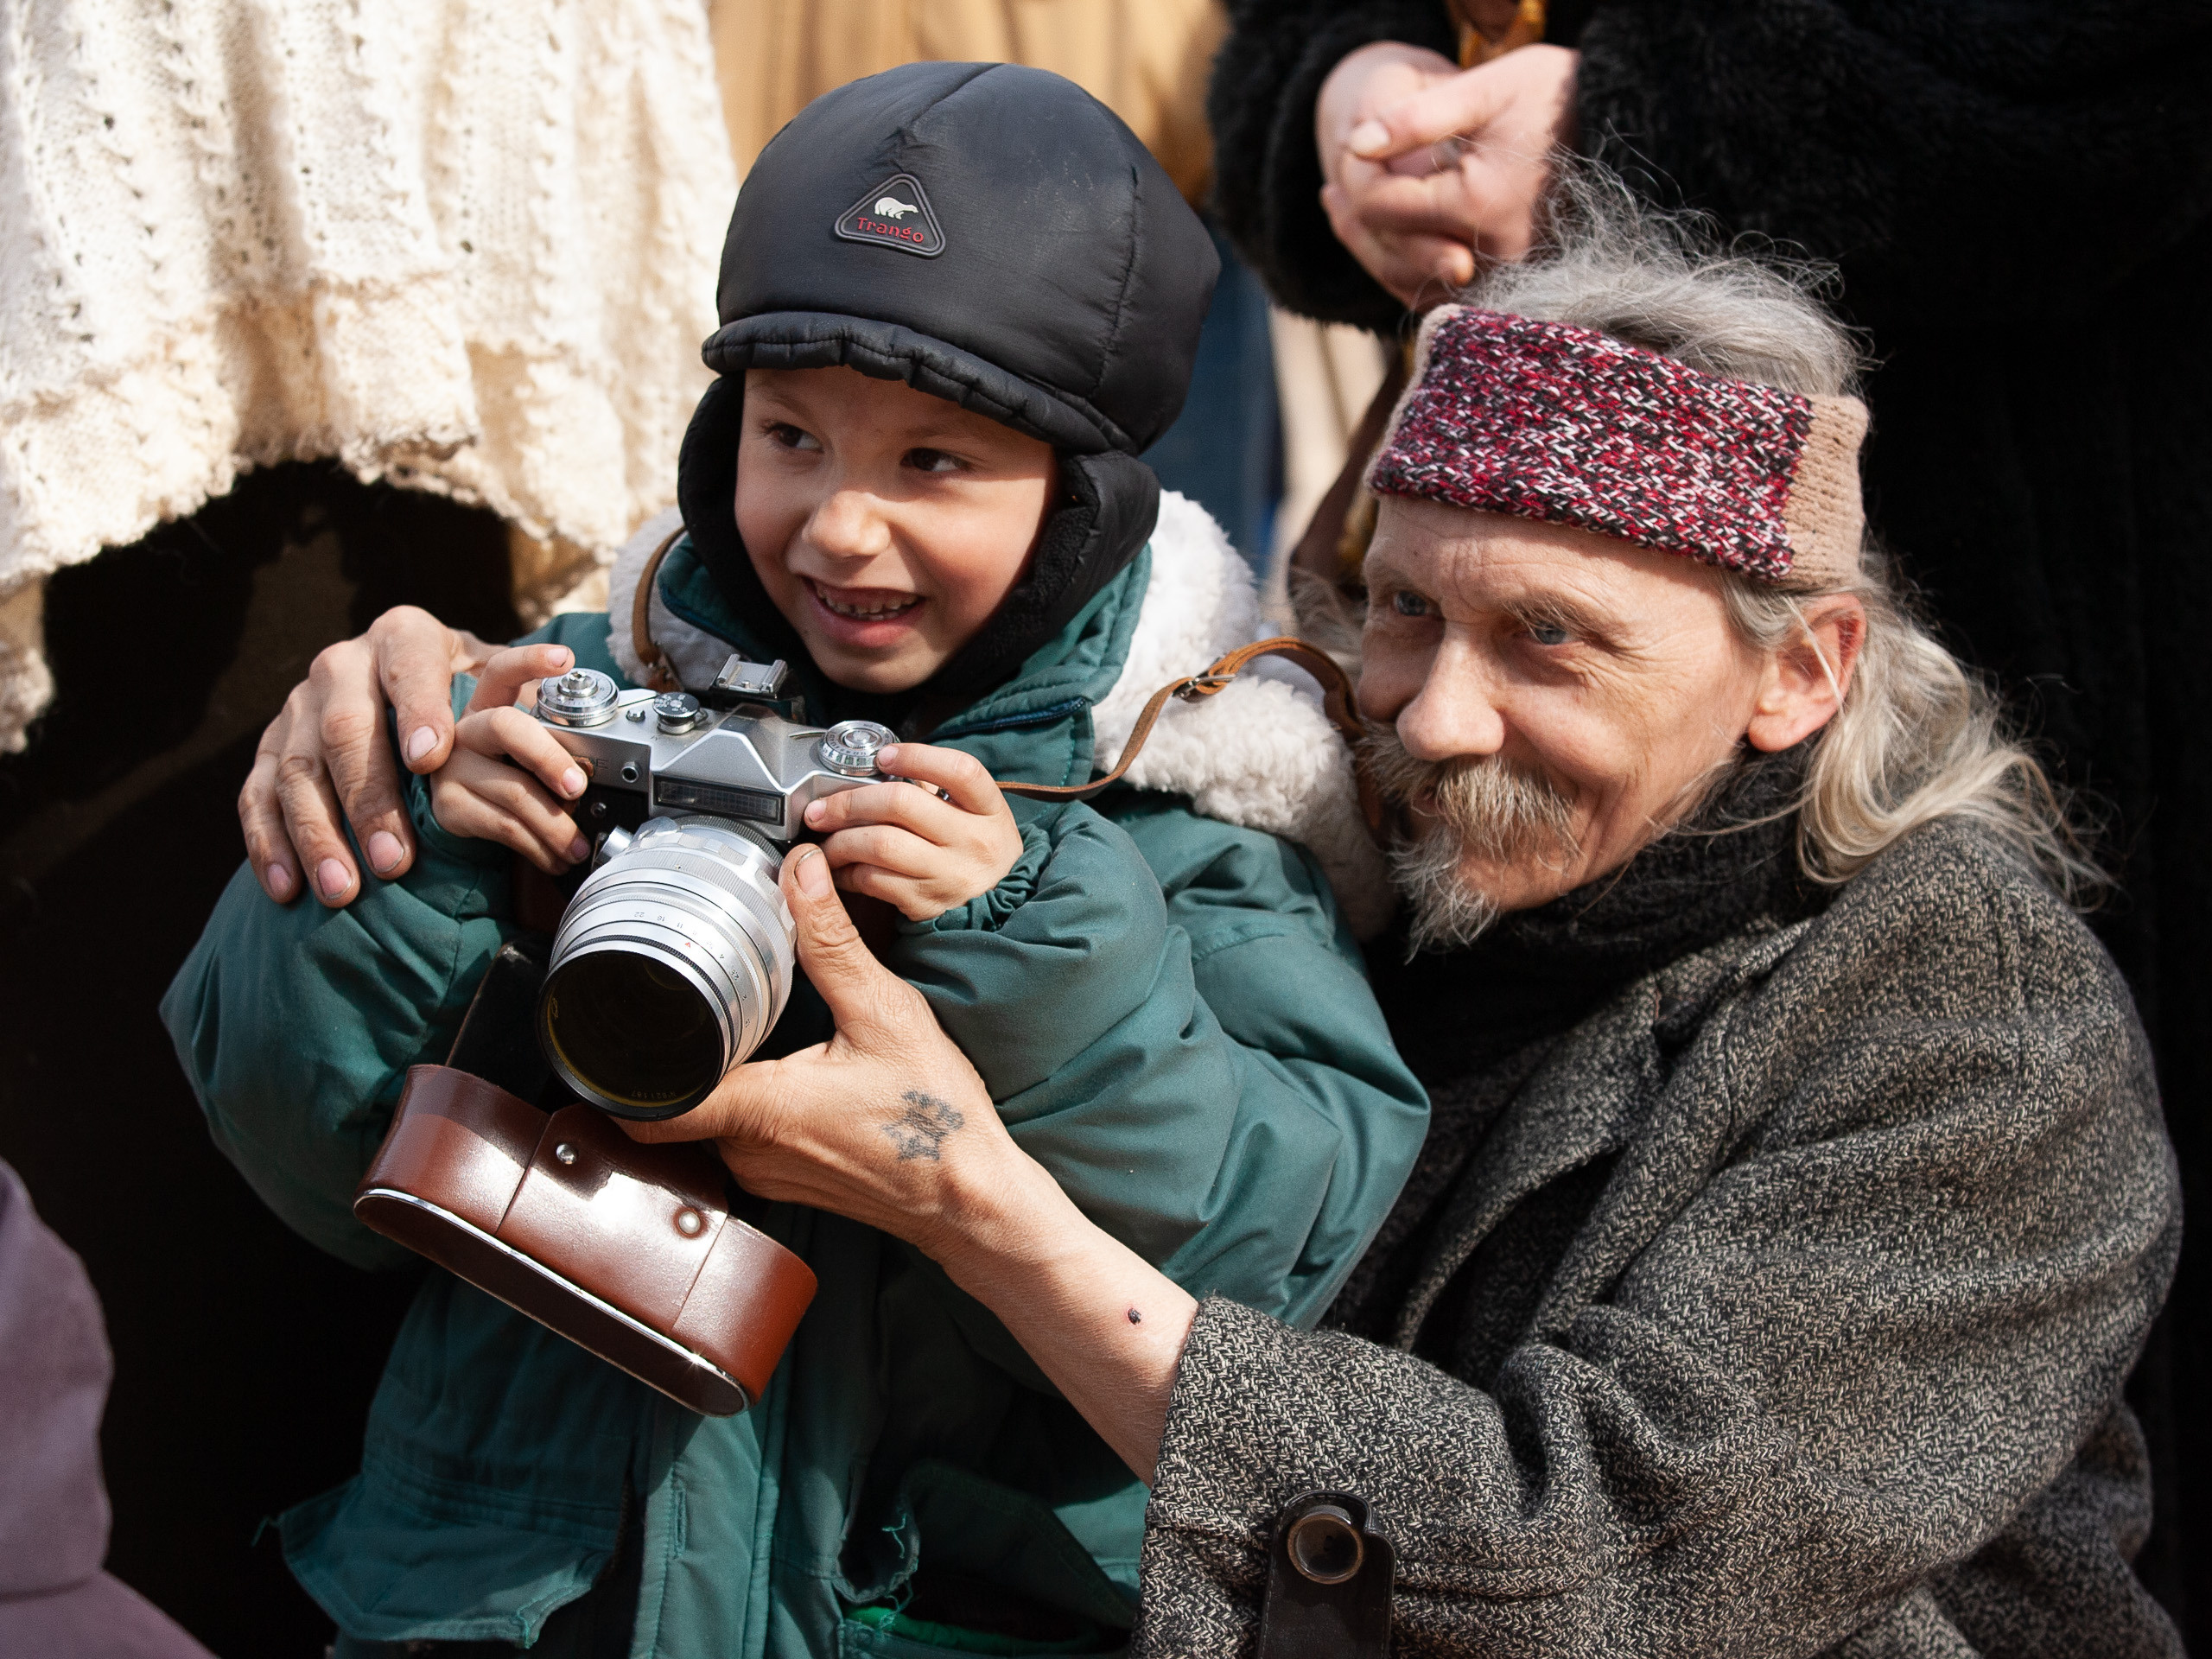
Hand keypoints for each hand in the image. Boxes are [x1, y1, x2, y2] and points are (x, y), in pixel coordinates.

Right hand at [239, 606, 512, 904]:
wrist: (394, 676)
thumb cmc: (457, 687)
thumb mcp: (491, 673)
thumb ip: (520, 682)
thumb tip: (563, 670)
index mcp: (401, 638)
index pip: (409, 666)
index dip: (419, 709)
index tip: (432, 758)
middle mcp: (342, 665)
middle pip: (345, 730)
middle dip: (369, 799)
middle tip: (395, 859)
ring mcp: (297, 707)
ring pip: (297, 770)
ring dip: (318, 835)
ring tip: (345, 889)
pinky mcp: (267, 747)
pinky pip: (257, 796)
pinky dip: (271, 844)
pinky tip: (289, 887)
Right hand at [425, 648, 595, 871]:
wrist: (466, 811)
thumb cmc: (515, 771)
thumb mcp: (534, 747)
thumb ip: (559, 742)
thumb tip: (611, 767)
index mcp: (490, 701)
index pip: (504, 670)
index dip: (530, 661)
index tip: (565, 659)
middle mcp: (466, 727)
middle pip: (507, 727)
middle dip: (549, 757)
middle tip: (579, 787)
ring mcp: (453, 766)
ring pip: (514, 789)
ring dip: (557, 824)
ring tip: (581, 845)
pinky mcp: (449, 805)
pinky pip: (504, 827)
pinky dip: (538, 847)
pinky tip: (555, 858)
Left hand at [628, 848, 1196, 1479]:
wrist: (976, 1199)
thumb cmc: (937, 1120)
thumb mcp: (885, 1013)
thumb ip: (832, 943)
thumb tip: (799, 874)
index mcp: (759, 1110)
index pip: (646, 1104)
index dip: (609, 1071)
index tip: (590, 1029)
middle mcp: (750, 1152)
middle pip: (672, 1101)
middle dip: (671, 1050)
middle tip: (677, 997)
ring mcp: (767, 1173)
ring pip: (707, 1118)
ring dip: (714, 1073)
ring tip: (732, 1022)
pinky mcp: (789, 1179)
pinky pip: (742, 1135)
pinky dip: (747, 1097)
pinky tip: (779, 1064)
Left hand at [799, 742, 1022, 920]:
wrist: (996, 906)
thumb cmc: (973, 848)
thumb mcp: (973, 814)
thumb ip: (932, 791)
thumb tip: (872, 774)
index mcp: (988, 810)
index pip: (960, 771)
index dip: (916, 757)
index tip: (882, 758)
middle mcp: (974, 842)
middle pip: (902, 804)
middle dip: (851, 801)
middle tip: (823, 808)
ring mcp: (950, 876)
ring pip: (881, 845)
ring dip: (841, 839)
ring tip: (826, 838)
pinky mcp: (926, 904)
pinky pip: (873, 881)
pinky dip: (846, 871)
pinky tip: (839, 865)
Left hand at [1315, 39, 1579, 306]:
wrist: (1623, 125)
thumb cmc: (1555, 96)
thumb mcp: (1487, 92)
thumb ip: (1417, 118)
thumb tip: (1356, 144)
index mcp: (1479, 206)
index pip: (1385, 207)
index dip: (1357, 180)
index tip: (1350, 152)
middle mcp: (1495, 256)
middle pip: (1392, 254)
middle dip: (1358, 223)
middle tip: (1330, 197)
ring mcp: (1509, 278)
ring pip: (1414, 283)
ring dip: (1378, 251)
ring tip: (1348, 214)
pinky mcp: (1516, 286)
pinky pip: (1445, 295)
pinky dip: (1413, 268)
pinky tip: (1393, 238)